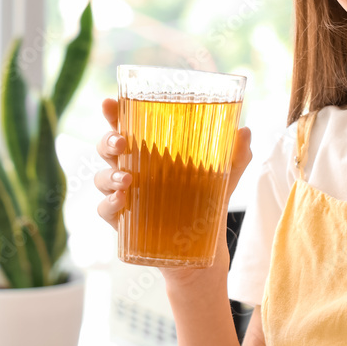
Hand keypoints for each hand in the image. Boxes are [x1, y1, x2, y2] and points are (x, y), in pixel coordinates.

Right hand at [93, 98, 252, 287]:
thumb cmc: (207, 196)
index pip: (127, 125)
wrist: (202, 243)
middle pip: (107, 148)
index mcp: (151, 149)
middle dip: (109, 141)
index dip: (114, 113)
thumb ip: (235, 153)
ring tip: (126, 180)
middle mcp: (131, 167)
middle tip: (123, 142)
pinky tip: (122, 200)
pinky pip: (105, 209)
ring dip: (109, 176)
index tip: (109, 102)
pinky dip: (109, 203)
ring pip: (101, 178)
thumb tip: (245, 130)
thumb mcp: (225, 173)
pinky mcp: (121, 219)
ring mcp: (123, 193)